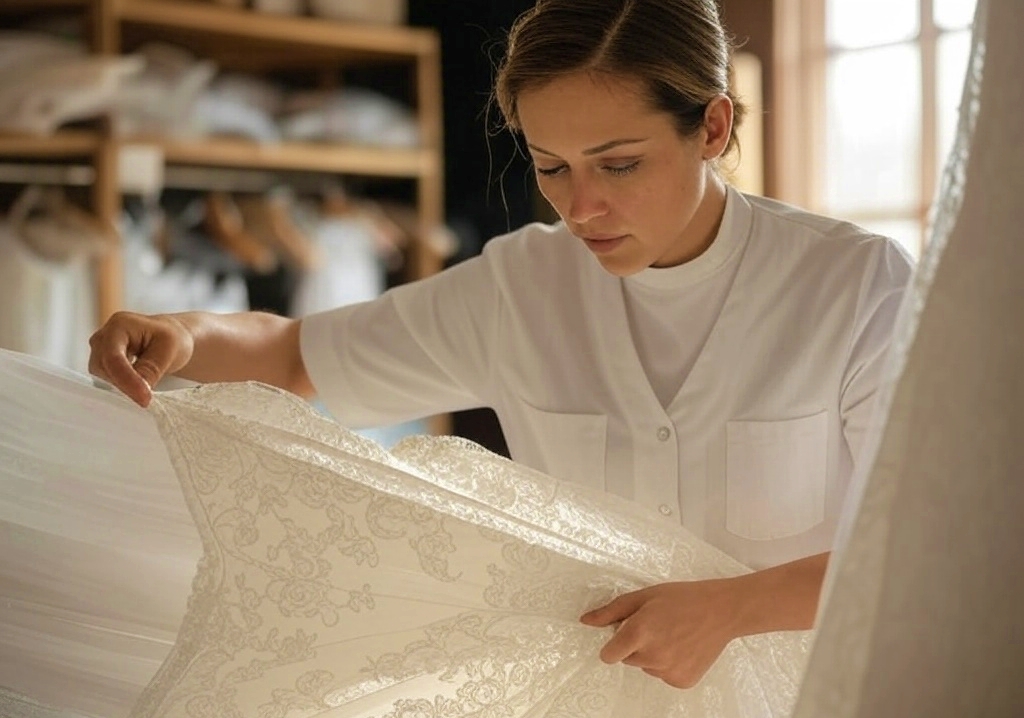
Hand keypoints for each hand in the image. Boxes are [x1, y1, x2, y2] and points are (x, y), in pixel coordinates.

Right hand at [88, 311, 194, 406]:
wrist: (170, 340)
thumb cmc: (170, 339)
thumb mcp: (169, 350)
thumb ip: (151, 369)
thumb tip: (137, 392)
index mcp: (120, 325)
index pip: (114, 357)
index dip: (126, 380)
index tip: (144, 399)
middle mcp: (103, 336)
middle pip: (103, 367)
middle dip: (123, 385)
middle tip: (145, 400)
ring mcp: (99, 351)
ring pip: (101, 377)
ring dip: (121, 388)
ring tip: (143, 394)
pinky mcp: (102, 365)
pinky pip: (104, 381)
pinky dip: (119, 389)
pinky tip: (135, 393)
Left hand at [579, 578, 744, 688]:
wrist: (722, 611)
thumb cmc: (683, 598)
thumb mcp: (644, 596)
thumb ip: (612, 611)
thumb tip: (586, 621)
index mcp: (640, 632)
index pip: (608, 655)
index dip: (612, 645)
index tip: (621, 637)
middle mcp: (652, 656)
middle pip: (628, 659)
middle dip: (635, 645)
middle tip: (656, 626)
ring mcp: (668, 671)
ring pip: (646, 667)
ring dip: (653, 654)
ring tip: (672, 634)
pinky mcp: (681, 681)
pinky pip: (664, 675)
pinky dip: (670, 664)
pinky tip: (683, 647)